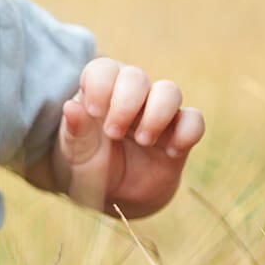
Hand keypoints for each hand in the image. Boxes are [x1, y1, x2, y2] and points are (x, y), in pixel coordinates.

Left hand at [53, 58, 204, 217]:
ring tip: (144, 141)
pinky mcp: (179, 134)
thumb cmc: (90, 165)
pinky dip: (187, 133)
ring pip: (170, 91)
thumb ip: (75, 130)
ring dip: (157, 114)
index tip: (94, 112)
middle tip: (113, 133)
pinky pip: (194, 120)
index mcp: (100, 94)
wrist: (113, 195)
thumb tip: (70, 107)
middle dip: (125, 103)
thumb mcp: (75, 151)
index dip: (100, 85)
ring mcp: (157, 113)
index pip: (103, 69)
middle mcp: (131, 97)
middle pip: (136, 76)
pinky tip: (171, 152)